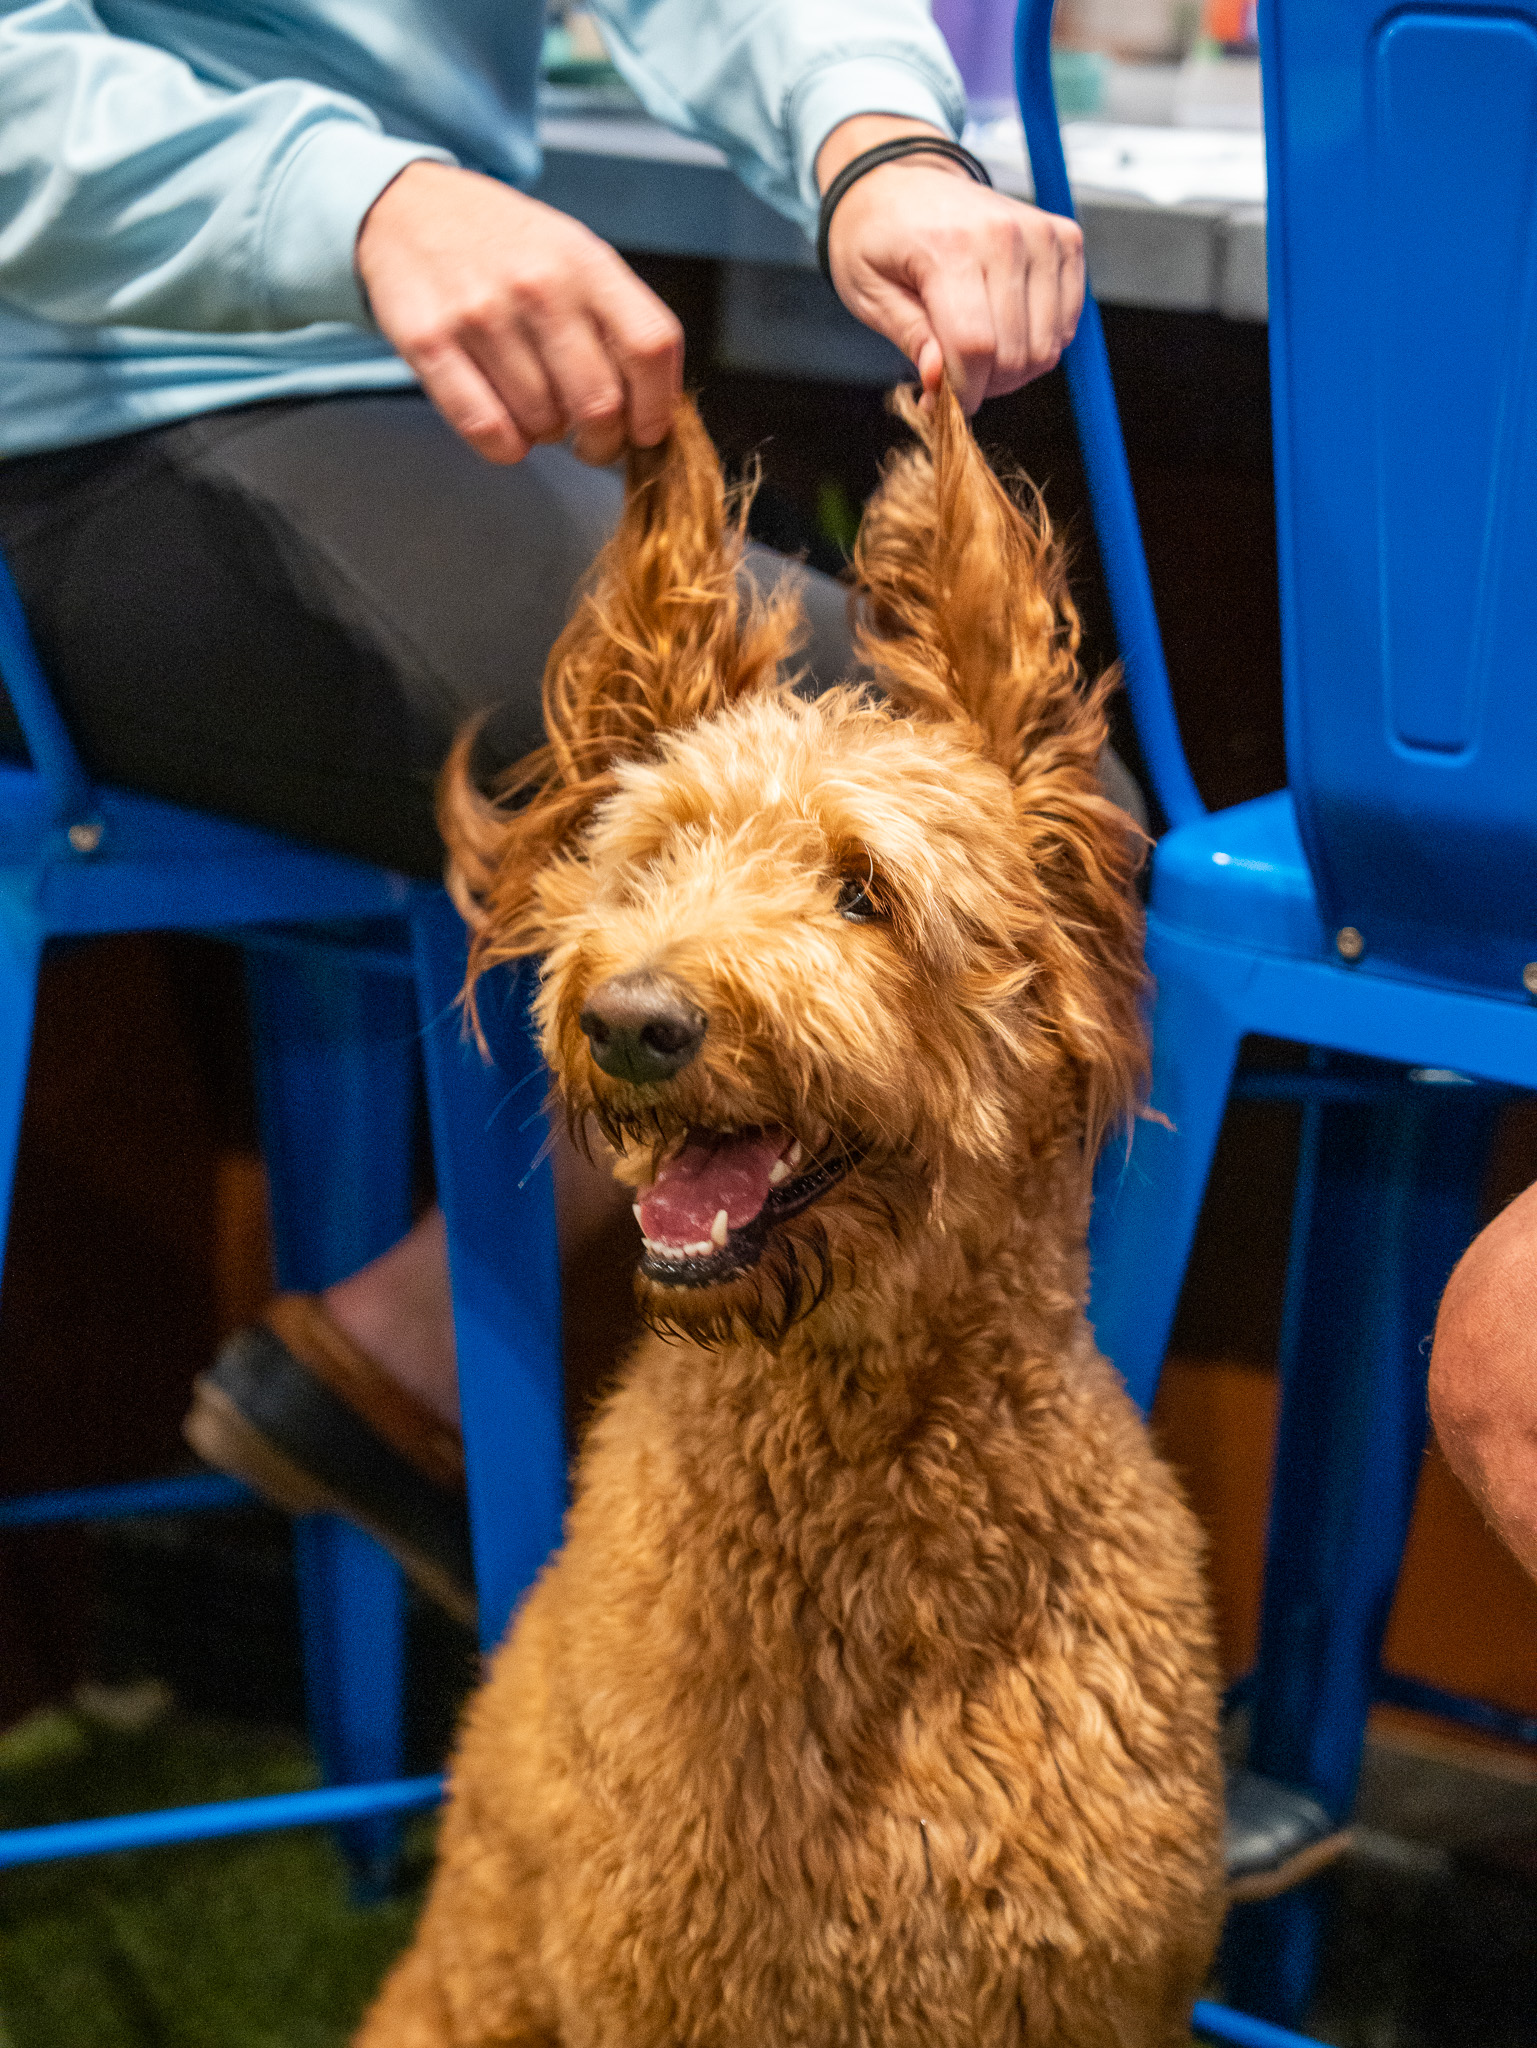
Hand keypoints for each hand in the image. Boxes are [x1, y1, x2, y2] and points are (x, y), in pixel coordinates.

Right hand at [356, 160, 683, 464]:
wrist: (407, 208)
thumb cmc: (505, 248)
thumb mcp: (574, 257)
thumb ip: (617, 322)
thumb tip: (652, 412)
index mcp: (587, 264)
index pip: (651, 348)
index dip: (657, 408)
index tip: (646, 432)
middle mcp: (539, 285)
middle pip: (600, 404)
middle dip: (603, 444)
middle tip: (592, 443)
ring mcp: (482, 313)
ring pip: (544, 425)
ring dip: (547, 436)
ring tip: (537, 409)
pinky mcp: (431, 342)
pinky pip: (487, 431)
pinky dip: (506, 448)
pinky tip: (505, 428)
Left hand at [816, 117, 1084, 413]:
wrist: (901, 179)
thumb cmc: (877, 237)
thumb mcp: (869, 293)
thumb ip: (910, 338)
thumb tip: (940, 383)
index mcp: (950, 246)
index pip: (974, 346)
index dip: (962, 392)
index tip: (941, 404)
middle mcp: (1005, 235)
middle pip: (1015, 353)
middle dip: (984, 384)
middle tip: (955, 375)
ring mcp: (1042, 234)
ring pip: (1046, 346)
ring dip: (1012, 368)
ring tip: (977, 352)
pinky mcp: (1065, 239)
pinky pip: (1066, 324)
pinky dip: (1038, 343)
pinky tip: (1005, 331)